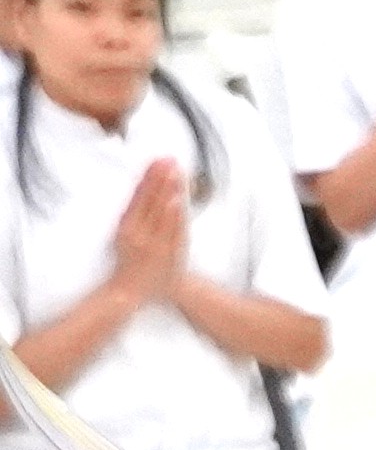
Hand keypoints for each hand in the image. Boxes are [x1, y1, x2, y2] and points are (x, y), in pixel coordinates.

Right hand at [105, 161, 181, 298]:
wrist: (130, 290)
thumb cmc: (130, 260)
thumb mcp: (126, 234)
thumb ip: (137, 213)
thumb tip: (147, 189)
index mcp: (126, 225)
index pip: (139, 195)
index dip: (149, 177)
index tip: (157, 161)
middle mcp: (138, 232)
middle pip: (151, 199)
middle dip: (160, 178)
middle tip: (168, 159)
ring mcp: (153, 242)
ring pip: (162, 212)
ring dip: (168, 190)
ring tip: (174, 172)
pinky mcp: (166, 252)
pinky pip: (172, 230)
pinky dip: (174, 215)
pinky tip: (177, 200)